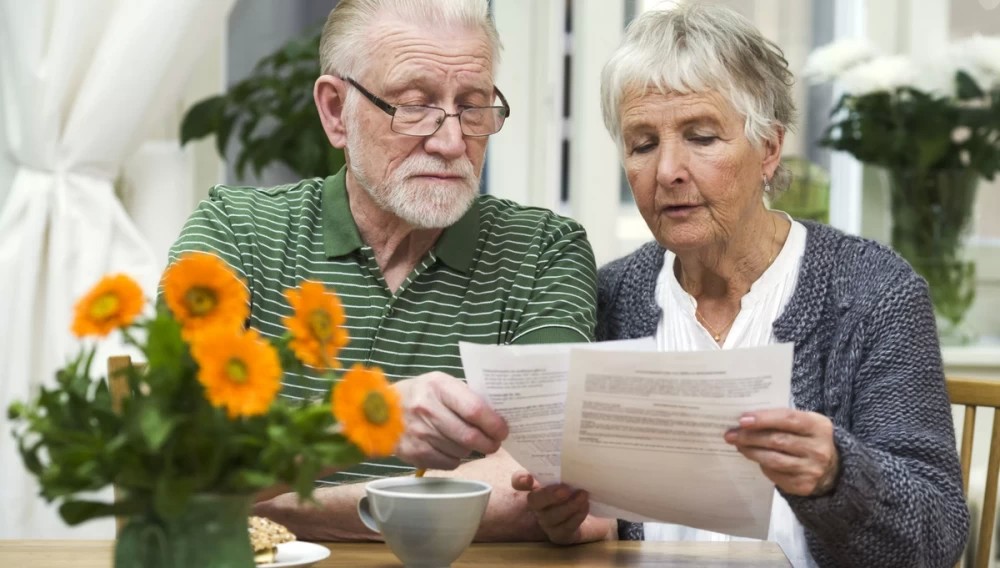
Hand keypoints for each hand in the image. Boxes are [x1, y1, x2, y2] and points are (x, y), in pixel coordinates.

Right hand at [393, 372, 507, 469]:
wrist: (382, 409)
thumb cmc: (422, 394)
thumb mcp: (442, 384)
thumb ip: (467, 397)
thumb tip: (498, 417)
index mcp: (438, 386)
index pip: (474, 409)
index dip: (494, 424)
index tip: (503, 430)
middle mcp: (427, 409)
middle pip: (469, 436)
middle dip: (489, 443)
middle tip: (494, 443)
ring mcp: (419, 433)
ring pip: (461, 452)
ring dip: (472, 450)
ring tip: (468, 441)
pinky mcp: (414, 452)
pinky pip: (449, 463)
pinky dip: (456, 458)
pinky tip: (450, 447)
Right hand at [511, 470, 606, 544]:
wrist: (590, 513)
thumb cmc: (576, 488)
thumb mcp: (571, 476)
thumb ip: (566, 467)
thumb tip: (573, 452)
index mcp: (535, 486)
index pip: (519, 482)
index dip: (521, 480)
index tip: (529, 478)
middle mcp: (537, 504)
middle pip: (534, 501)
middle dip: (548, 495)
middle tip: (565, 489)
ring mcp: (547, 521)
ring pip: (551, 517)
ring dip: (568, 506)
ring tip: (583, 495)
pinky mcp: (559, 534)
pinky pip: (565, 528)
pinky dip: (576, 516)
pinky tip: (585, 506)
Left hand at [724, 408, 839, 496]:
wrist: (833, 468)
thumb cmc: (809, 438)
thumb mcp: (804, 423)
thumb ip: (781, 419)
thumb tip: (746, 419)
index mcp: (819, 426)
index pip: (788, 419)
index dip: (763, 419)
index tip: (742, 420)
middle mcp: (818, 449)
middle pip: (777, 440)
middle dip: (750, 437)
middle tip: (731, 434)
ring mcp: (812, 469)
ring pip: (773, 459)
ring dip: (751, 451)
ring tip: (738, 445)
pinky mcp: (803, 485)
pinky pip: (775, 473)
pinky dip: (762, 464)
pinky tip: (755, 457)